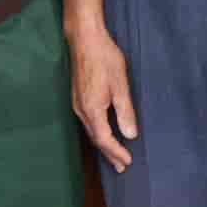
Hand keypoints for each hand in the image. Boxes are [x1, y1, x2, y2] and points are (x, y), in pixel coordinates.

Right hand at [66, 15, 138, 171]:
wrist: (84, 39)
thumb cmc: (105, 59)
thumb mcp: (120, 84)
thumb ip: (125, 111)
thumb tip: (130, 135)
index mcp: (92, 109)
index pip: (104, 139)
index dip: (116, 152)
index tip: (128, 162)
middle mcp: (81, 111)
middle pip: (95, 139)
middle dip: (109, 154)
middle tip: (122, 167)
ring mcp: (77, 104)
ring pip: (90, 132)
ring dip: (103, 145)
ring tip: (114, 156)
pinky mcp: (77, 98)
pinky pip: (88, 123)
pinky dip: (98, 133)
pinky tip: (104, 134)